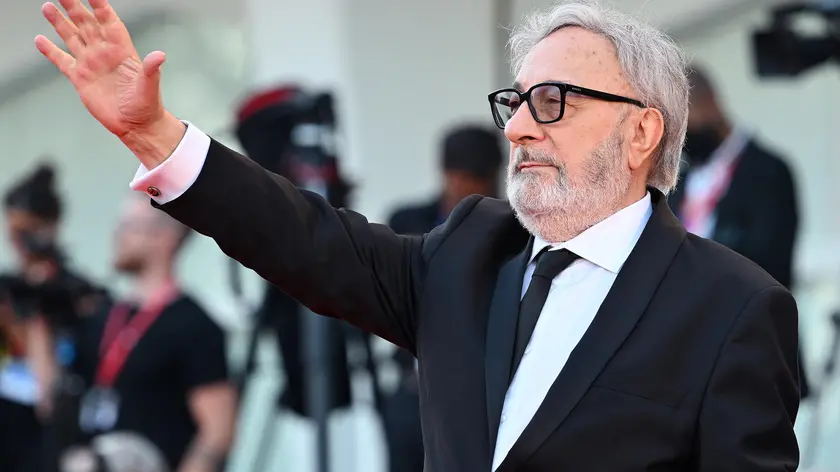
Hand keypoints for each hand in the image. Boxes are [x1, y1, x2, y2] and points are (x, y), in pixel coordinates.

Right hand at [35, 0, 184, 165]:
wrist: (136, 126)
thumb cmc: (147, 105)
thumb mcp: (150, 85)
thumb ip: (151, 69)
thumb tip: (159, 55)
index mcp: (121, 50)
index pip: (108, 21)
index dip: (100, 6)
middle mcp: (104, 53)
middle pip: (86, 23)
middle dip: (75, 7)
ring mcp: (91, 64)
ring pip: (72, 37)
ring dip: (60, 23)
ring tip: (47, 7)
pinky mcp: (80, 79)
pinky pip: (62, 61)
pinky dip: (51, 51)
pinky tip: (41, 40)